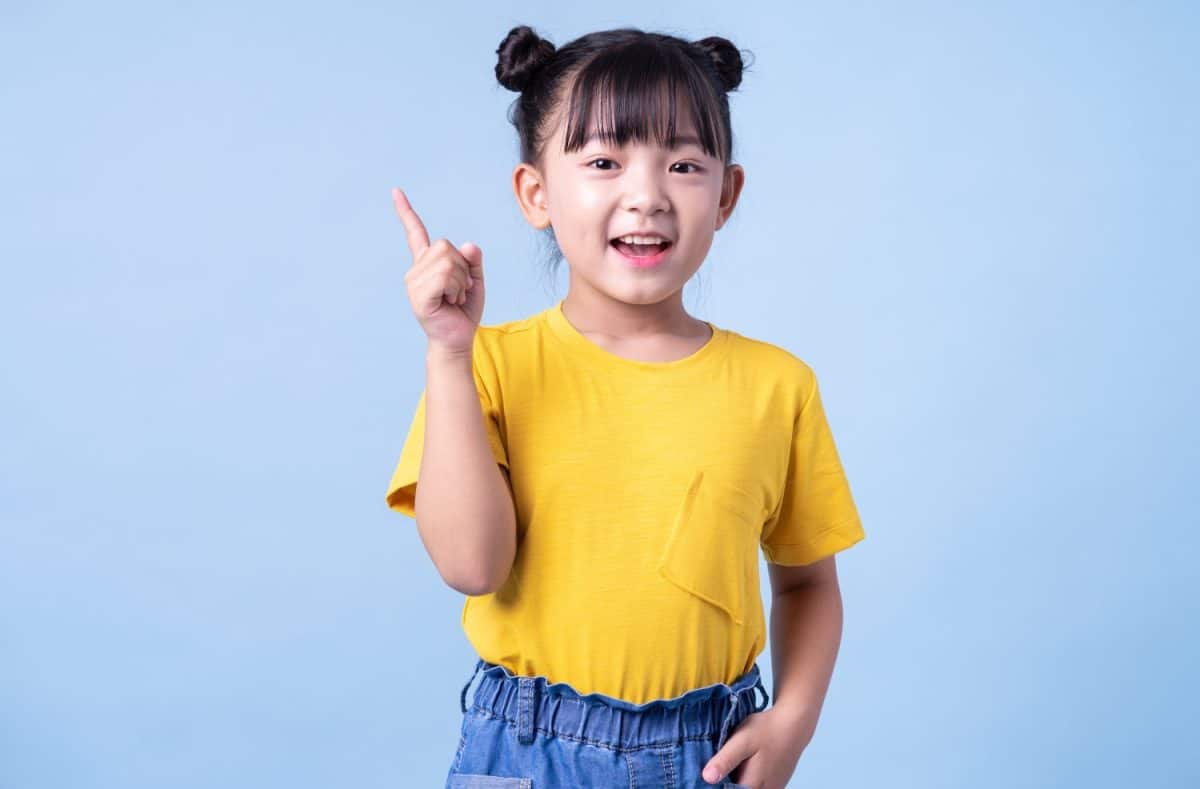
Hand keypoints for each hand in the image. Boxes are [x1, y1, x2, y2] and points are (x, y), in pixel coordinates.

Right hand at [392, 187, 484, 353]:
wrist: (458, 339)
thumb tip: (469, 245)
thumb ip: (473, 260)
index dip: (406, 212)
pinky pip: (444, 277)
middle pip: (445, 246)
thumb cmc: (464, 311)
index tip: (396, 191)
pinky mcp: (418, 296)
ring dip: (461, 281)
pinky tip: (450, 302)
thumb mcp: (475, 280)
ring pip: (447, 262)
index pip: (415, 233)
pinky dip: (456, 289)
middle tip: (459, 289)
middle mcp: (416, 270)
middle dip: (463, 267)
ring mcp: (414, 283)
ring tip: (454, 297)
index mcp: (427, 264)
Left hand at [702, 706, 814, 788]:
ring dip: (737, 780)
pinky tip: (744, 764)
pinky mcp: (776, 784)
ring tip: (734, 762)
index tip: (710, 773)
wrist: (794, 724)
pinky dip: (747, 778)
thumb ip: (725, 760)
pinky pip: (756, 786)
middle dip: (726, 781)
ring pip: (747, 788)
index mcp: (752, 787)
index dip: (717, 784)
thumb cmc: (767, 730)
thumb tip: (706, 778)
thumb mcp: (742, 740)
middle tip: (723, 762)